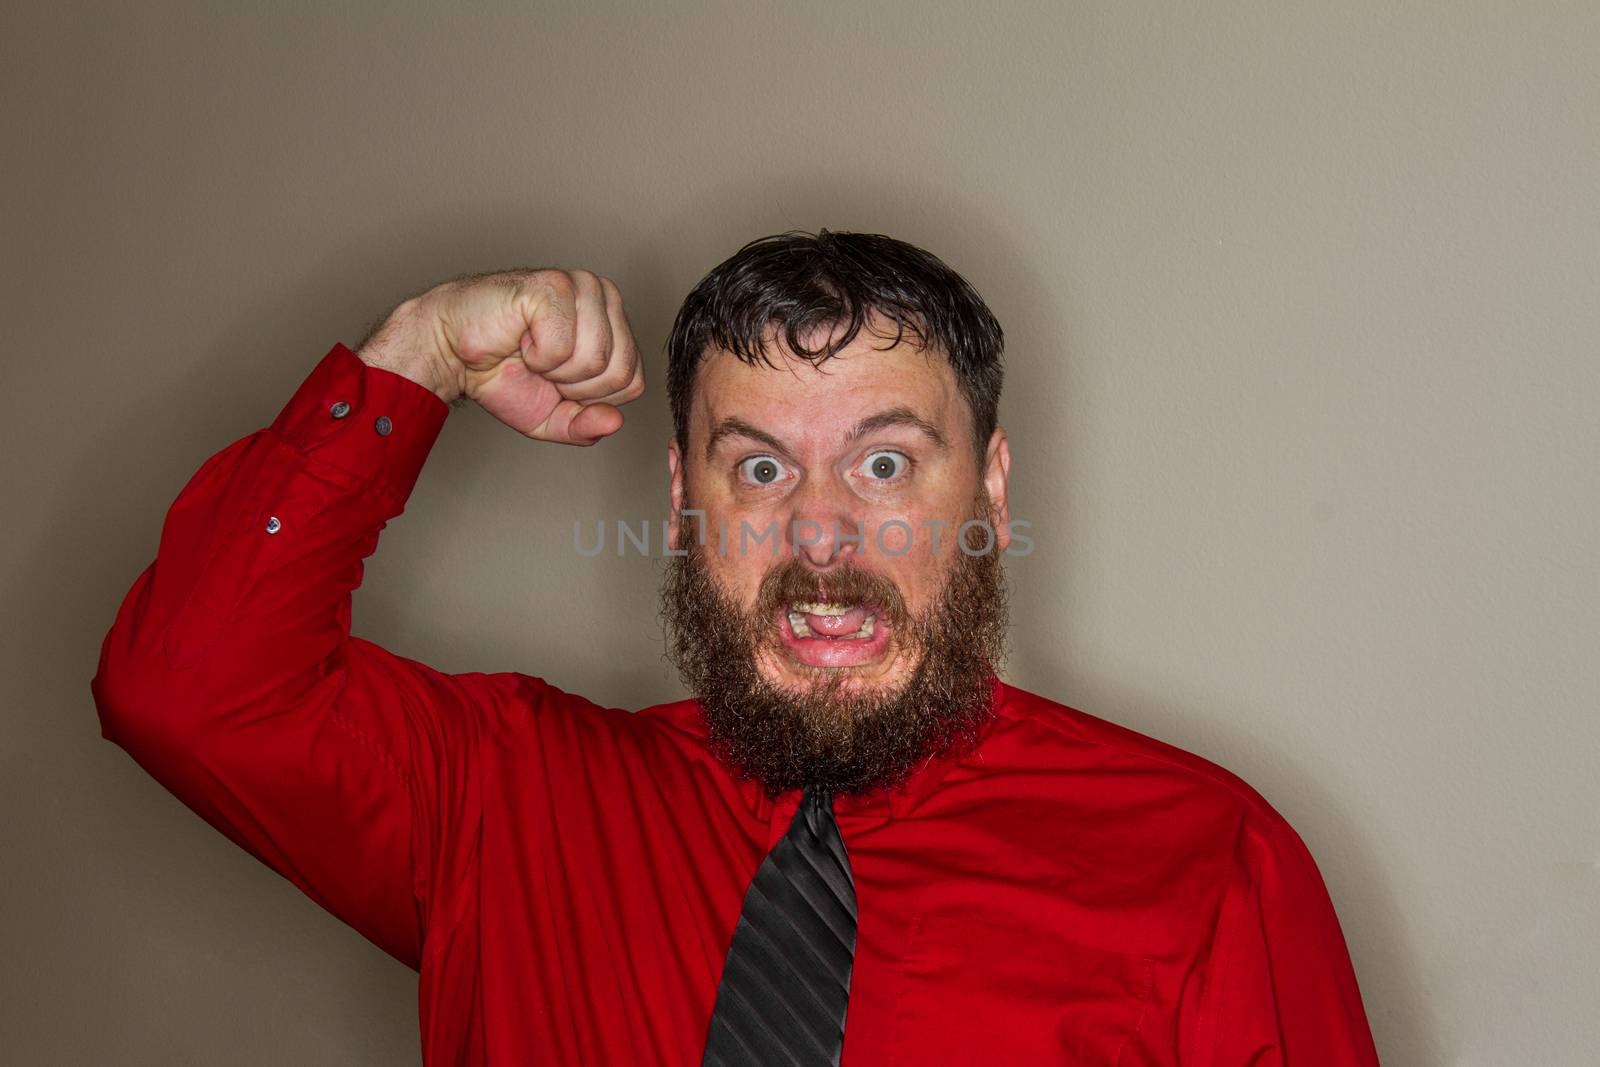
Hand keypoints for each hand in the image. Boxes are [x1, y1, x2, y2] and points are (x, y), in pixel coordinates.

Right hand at [358, 269, 643, 445]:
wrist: (451, 353)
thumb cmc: (501, 374)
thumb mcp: (551, 417)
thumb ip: (586, 425)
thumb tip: (615, 422)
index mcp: (613, 323)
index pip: (632, 382)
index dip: (589, 398)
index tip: (557, 381)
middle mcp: (603, 297)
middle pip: (618, 372)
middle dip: (573, 386)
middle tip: (542, 366)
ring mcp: (580, 286)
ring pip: (596, 360)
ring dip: (553, 370)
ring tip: (531, 349)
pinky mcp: (553, 285)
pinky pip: (564, 346)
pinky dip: (536, 355)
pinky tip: (521, 337)